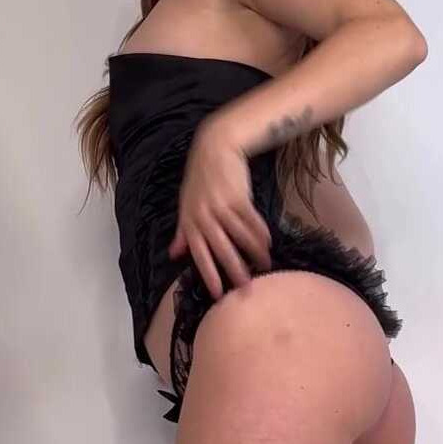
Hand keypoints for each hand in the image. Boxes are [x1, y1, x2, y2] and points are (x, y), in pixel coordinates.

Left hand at [168, 117, 269, 298]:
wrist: (214, 150)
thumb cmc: (200, 181)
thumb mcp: (186, 206)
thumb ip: (183, 232)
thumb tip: (174, 255)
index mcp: (190, 223)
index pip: (199, 254)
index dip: (208, 274)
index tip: (217, 293)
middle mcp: (203, 218)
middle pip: (220, 249)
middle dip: (233, 269)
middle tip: (245, 287)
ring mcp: (220, 208)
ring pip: (239, 236)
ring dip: (253, 252)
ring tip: (265, 266)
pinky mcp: (237, 197)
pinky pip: (250, 220)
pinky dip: (260, 232)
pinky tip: (268, 243)